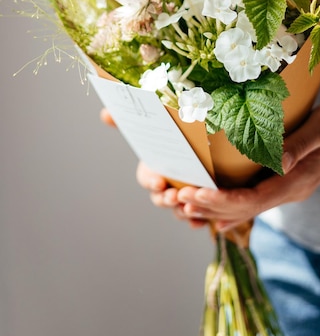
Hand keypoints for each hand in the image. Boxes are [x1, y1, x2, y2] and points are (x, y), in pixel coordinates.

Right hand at [100, 108, 205, 226]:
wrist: (199, 153)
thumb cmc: (171, 143)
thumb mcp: (154, 130)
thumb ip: (129, 124)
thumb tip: (104, 113)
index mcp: (153, 173)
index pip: (148, 179)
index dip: (151, 181)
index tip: (159, 181)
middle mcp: (165, 189)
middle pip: (162, 199)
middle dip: (166, 198)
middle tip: (174, 195)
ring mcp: (181, 200)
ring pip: (178, 210)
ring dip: (181, 211)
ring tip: (188, 207)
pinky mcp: (198, 206)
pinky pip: (195, 218)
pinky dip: (196, 222)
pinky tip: (200, 223)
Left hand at [175, 93, 319, 231]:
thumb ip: (300, 144)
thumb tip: (278, 162)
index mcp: (298, 181)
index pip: (254, 199)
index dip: (223, 199)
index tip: (197, 194)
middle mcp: (291, 191)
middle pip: (245, 209)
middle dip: (211, 206)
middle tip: (180, 200)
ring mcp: (287, 190)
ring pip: (247, 208)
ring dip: (216, 209)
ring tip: (186, 207)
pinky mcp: (283, 183)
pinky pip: (254, 201)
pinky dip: (232, 209)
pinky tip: (214, 216)